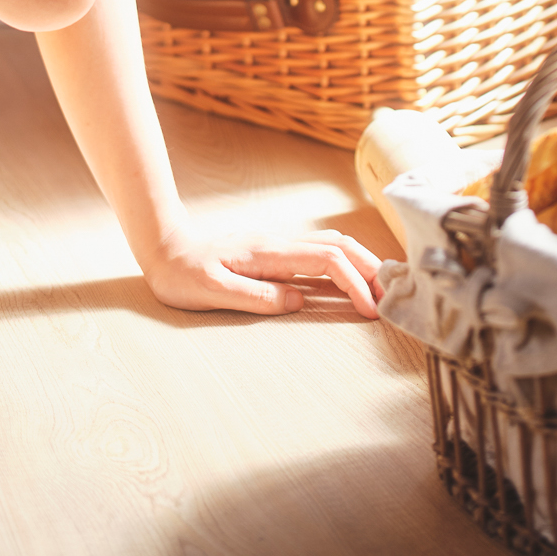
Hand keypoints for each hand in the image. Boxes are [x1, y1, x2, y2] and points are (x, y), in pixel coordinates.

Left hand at [141, 220, 382, 317]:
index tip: (371, 311)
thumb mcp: (211, 291)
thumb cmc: (182, 274)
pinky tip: (349, 281)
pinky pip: (317, 254)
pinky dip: (342, 264)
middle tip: (393, 298)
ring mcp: (277, 246)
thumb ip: (255, 296)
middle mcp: (278, 244)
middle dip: (371, 268)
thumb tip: (297, 301)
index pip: (326, 261)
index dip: (355, 283)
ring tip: (381, 289)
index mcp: (268, 252)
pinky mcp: (273, 254)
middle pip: (338, 245)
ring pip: (331, 245)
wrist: (163, 248)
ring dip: (360, 263)